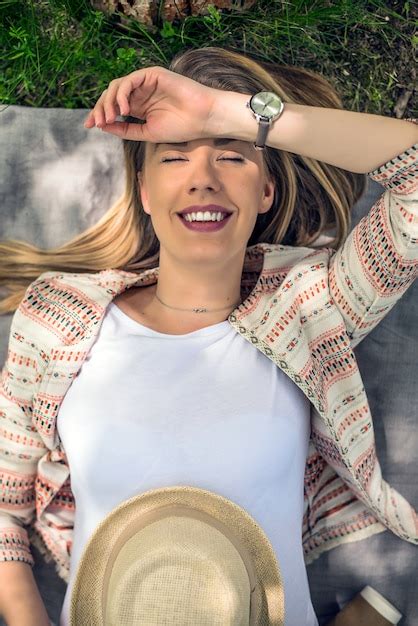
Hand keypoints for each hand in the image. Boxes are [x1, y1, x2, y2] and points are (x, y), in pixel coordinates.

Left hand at [83, 66, 220, 142]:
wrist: (202, 119)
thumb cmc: (181, 127)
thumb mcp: (147, 132)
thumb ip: (126, 130)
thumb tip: (104, 126)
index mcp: (139, 106)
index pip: (112, 106)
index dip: (99, 114)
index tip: (90, 126)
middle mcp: (140, 93)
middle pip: (111, 95)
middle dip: (100, 108)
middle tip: (96, 122)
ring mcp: (145, 82)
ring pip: (117, 86)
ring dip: (109, 102)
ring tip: (110, 118)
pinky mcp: (152, 74)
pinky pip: (129, 80)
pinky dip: (122, 94)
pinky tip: (123, 109)